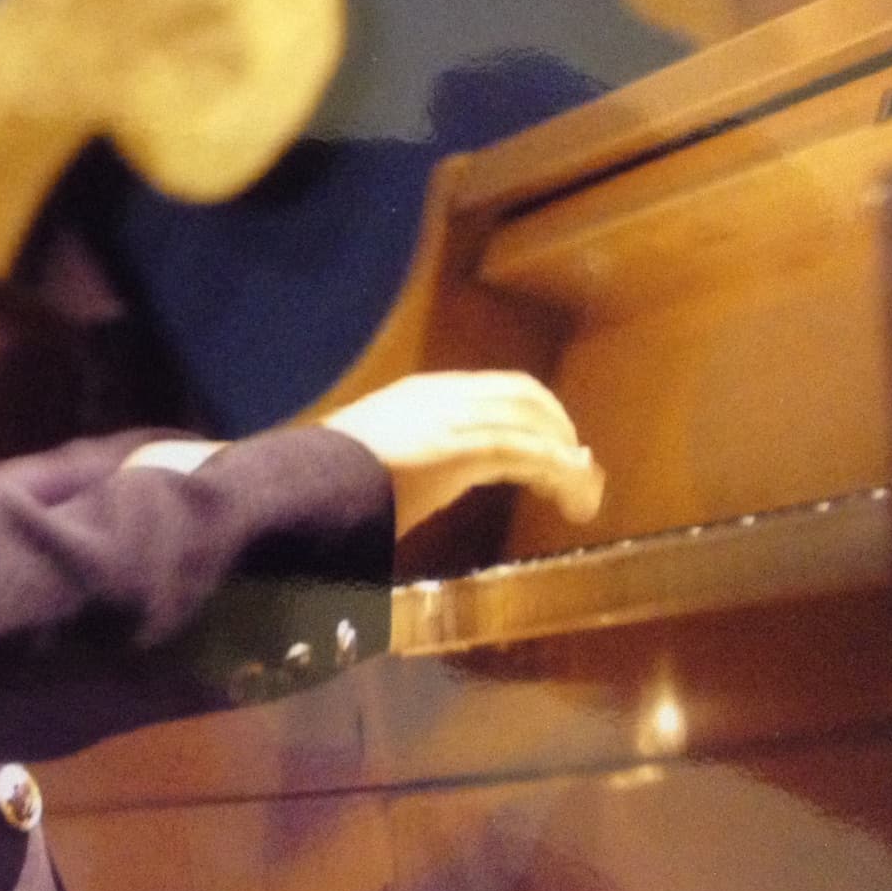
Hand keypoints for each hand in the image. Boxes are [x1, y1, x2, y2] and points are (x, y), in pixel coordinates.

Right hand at [320, 371, 603, 538]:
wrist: (309, 483)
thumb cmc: (326, 479)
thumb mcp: (366, 457)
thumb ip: (392, 462)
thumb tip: (393, 486)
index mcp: (421, 394)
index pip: (493, 389)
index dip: (529, 414)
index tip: (543, 445)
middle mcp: (445, 396)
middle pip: (525, 396)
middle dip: (556, 427)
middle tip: (573, 467)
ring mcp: (458, 419)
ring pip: (536, 425)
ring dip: (567, 459)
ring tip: (582, 495)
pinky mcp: (469, 449)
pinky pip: (535, 457)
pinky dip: (564, 477)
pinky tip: (576, 501)